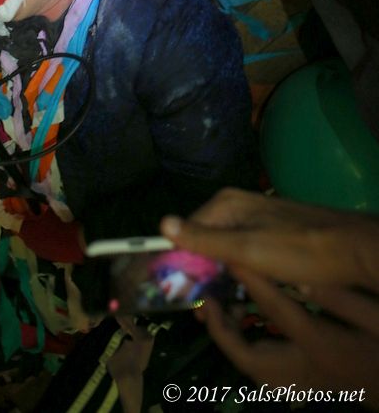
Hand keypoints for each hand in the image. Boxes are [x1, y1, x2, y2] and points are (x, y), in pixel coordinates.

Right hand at [160, 189, 378, 405]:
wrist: (351, 251)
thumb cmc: (298, 251)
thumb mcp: (247, 249)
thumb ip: (204, 240)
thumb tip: (162, 223)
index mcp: (226, 204)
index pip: (185, 232)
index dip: (178, 262)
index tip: (176, 293)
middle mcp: (236, 208)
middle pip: (203, 242)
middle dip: (197, 273)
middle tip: (196, 310)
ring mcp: (254, 222)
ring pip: (222, 252)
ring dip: (215, 278)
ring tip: (213, 308)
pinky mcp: (268, 237)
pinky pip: (240, 256)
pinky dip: (234, 275)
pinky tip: (237, 297)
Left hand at [197, 269, 378, 405]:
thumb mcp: (372, 317)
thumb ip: (336, 297)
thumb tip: (298, 274)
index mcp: (320, 347)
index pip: (277, 310)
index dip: (251, 280)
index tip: (230, 256)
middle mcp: (302, 372)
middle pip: (248, 357)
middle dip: (223, 329)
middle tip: (211, 298)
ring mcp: (300, 387)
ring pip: (252, 368)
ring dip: (234, 339)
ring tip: (226, 306)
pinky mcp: (302, 389)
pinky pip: (263, 372)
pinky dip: (249, 349)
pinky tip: (249, 325)